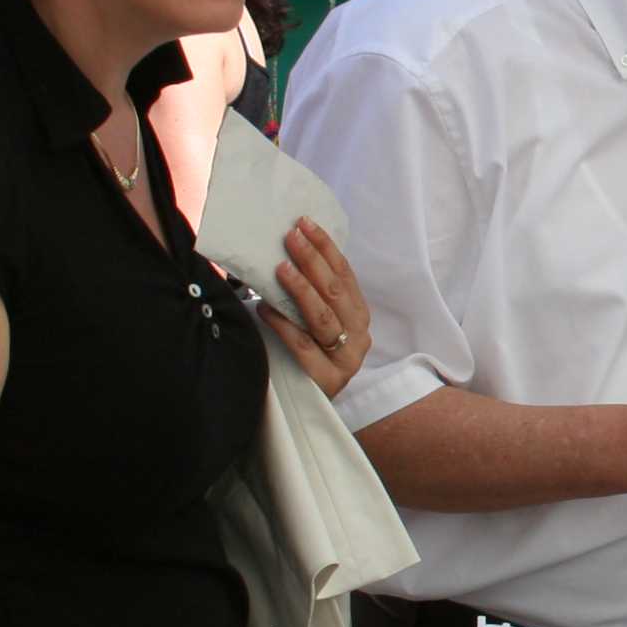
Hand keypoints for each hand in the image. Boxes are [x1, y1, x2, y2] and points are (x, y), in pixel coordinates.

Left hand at [257, 219, 370, 397]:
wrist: (304, 404)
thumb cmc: (303, 353)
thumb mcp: (314, 320)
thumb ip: (310, 292)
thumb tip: (284, 249)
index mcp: (358, 315)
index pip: (345, 274)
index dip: (326, 247)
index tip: (304, 223)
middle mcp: (359, 336)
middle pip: (336, 292)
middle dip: (312, 260)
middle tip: (290, 236)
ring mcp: (346, 360)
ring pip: (323, 318)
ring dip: (301, 289)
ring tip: (280, 267)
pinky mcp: (328, 380)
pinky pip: (304, 348)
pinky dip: (285, 326)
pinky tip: (266, 309)